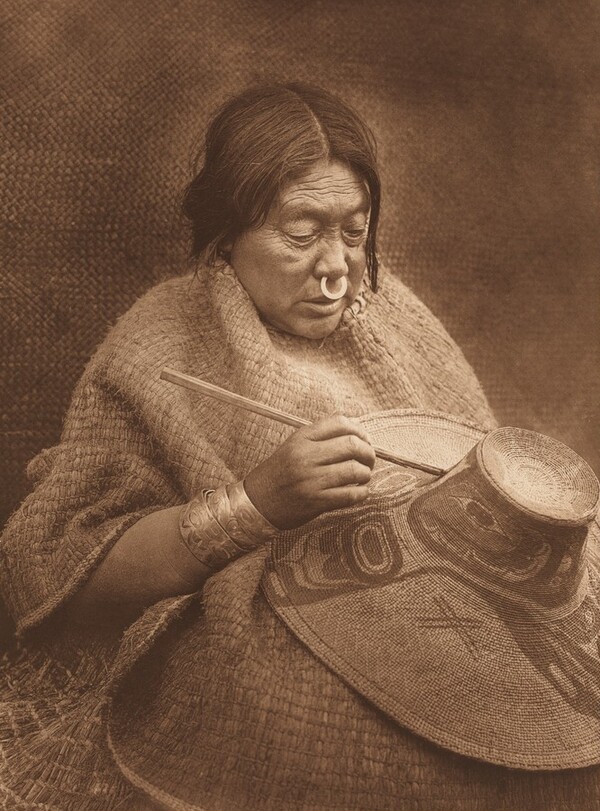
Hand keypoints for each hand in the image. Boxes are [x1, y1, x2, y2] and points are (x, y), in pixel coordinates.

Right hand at [244, 414, 375, 529]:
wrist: (257, 503)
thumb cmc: (280, 473)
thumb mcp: (294, 446)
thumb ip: (321, 437)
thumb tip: (358, 430)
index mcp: (301, 438)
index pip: (340, 423)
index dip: (360, 430)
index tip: (365, 440)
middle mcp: (305, 456)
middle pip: (352, 445)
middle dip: (369, 453)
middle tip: (369, 460)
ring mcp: (311, 480)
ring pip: (355, 470)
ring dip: (366, 474)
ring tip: (363, 477)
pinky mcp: (316, 502)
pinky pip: (351, 495)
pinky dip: (362, 493)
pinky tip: (360, 491)